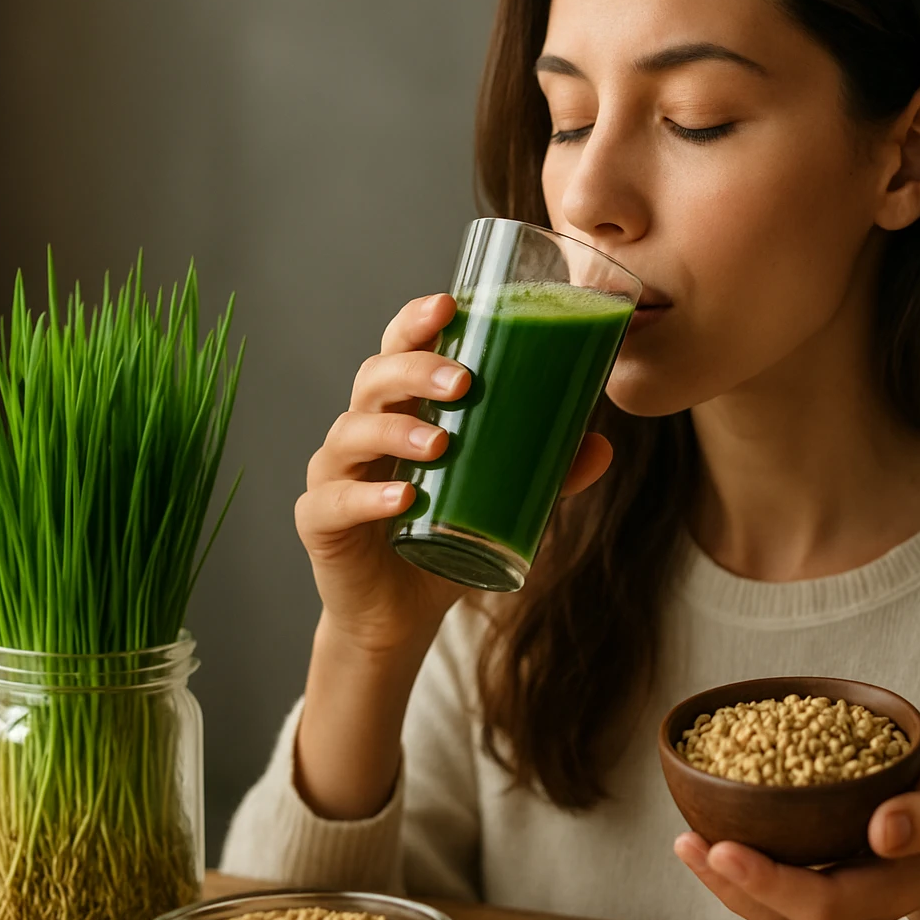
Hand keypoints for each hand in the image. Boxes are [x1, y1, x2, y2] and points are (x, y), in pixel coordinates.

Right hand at [295, 293, 614, 656]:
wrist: (399, 614)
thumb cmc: (443, 538)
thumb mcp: (502, 501)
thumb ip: (547, 474)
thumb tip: (601, 445)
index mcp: (401, 410)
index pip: (400, 349)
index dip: (416, 322)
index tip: (449, 305)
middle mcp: (362, 430)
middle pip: (374, 378)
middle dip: (415, 370)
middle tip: (462, 383)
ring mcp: (335, 474)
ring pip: (351, 432)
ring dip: (395, 430)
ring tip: (440, 443)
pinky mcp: (319, 521)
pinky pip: (334, 500)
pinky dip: (368, 496)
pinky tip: (402, 498)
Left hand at [673, 747, 919, 919]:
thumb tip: (885, 829)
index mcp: (891, 886)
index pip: (824, 901)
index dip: (770, 881)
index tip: (724, 847)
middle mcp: (859, 912)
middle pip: (786, 917)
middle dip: (730, 885)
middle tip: (688, 842)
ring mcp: (836, 912)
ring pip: (771, 915)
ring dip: (722, 883)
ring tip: (686, 843)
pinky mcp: (818, 898)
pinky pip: (771, 900)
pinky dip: (734, 875)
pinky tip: (704, 840)